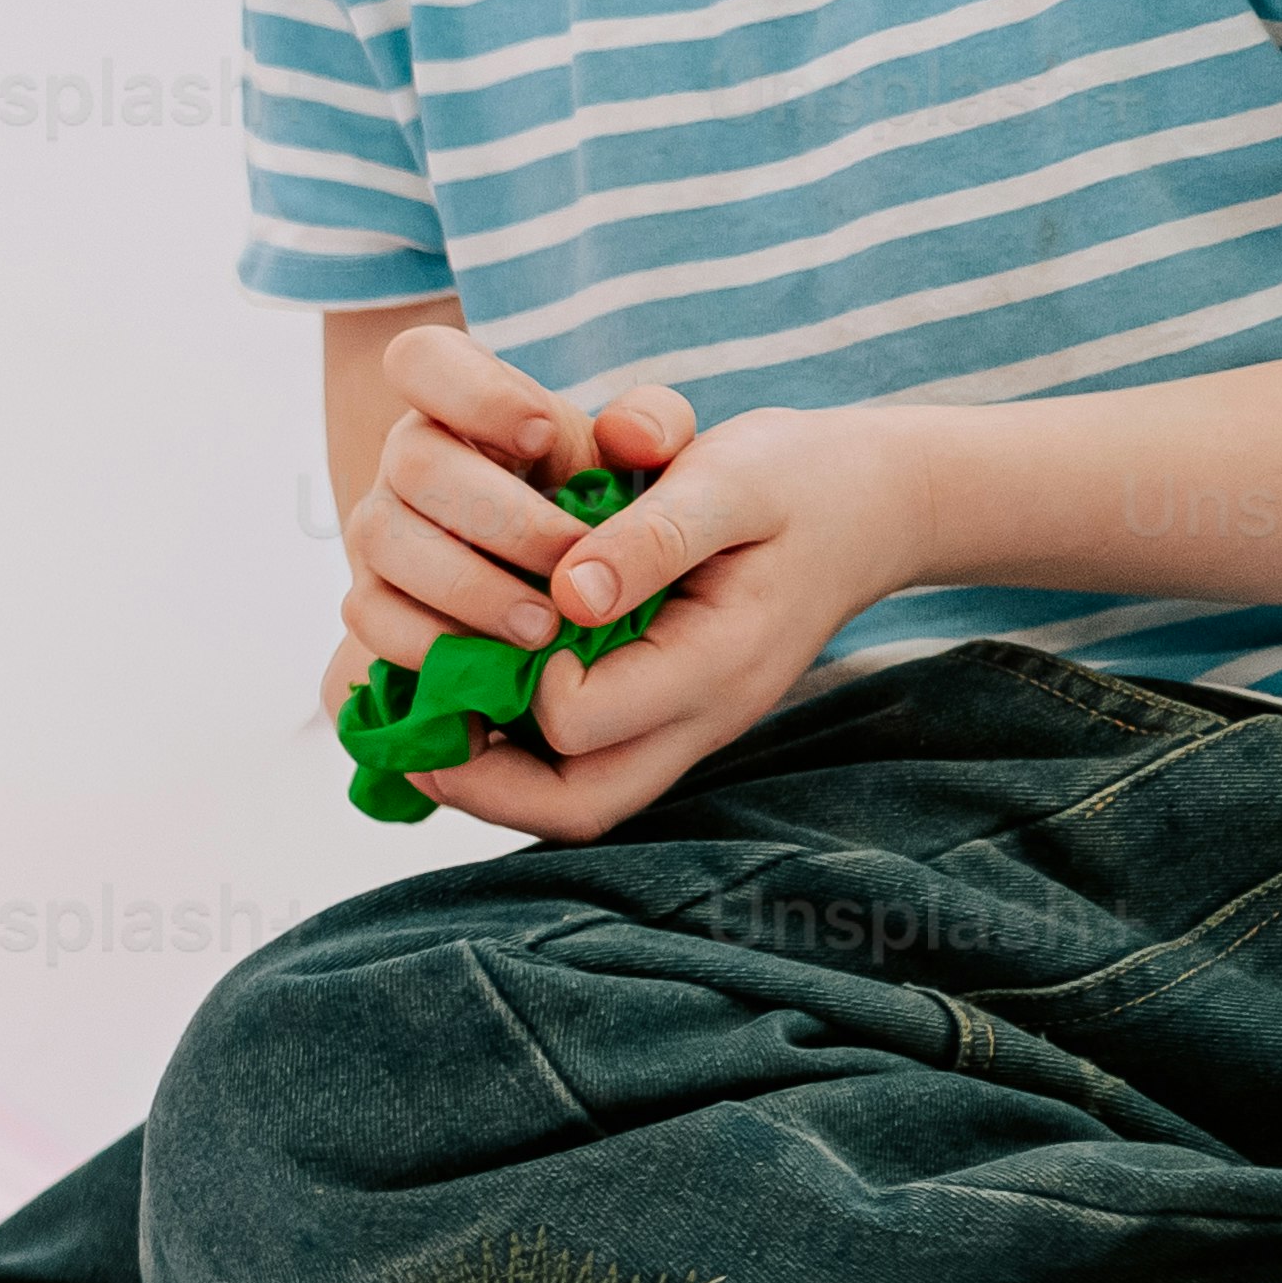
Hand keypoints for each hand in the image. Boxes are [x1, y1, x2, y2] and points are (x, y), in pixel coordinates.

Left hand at [333, 347, 900, 844]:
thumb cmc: (798, 478)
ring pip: (575, 801)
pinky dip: (518, 751)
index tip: (503, 619)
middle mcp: (700, 717)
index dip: (520, 677)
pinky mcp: (667, 711)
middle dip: (481, 783)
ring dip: (490, 778)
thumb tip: (567, 593)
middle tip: (410, 734)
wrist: (871, 501)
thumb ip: (655, 533)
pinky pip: (583, 767)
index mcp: (716, 665)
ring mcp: (685, 725)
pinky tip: (467, 698)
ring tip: (421, 726)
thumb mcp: (734, 475)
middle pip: (577, 807)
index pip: (579, 721)